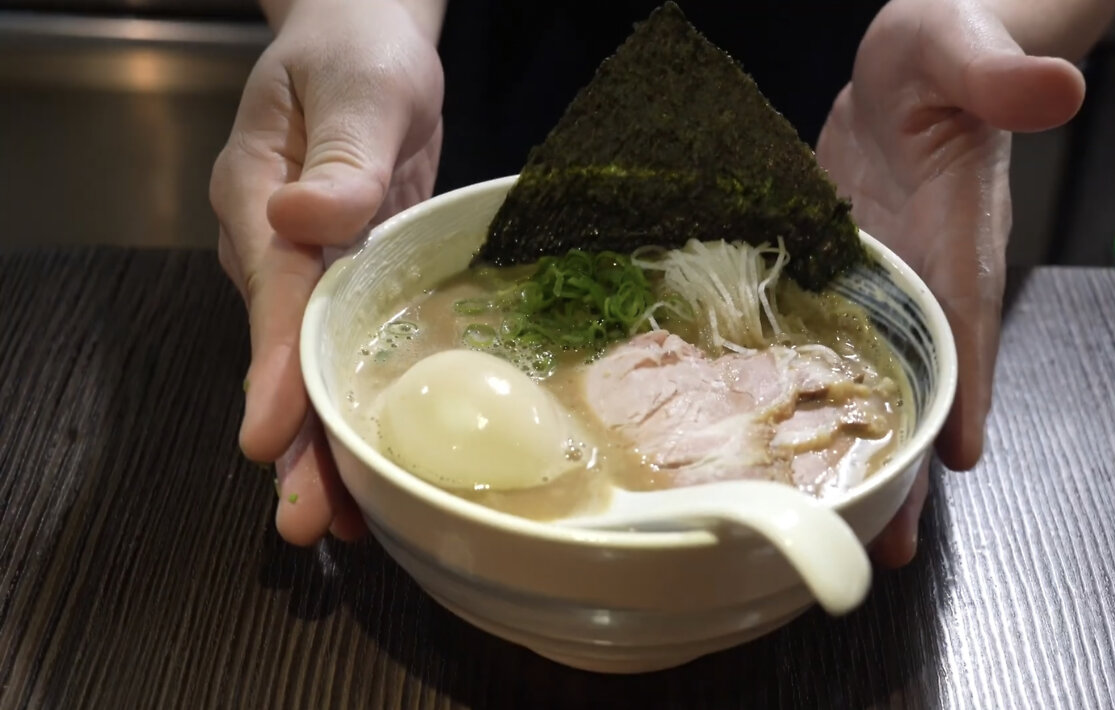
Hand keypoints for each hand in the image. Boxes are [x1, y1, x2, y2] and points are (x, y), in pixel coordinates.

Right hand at [210, 0, 443, 545]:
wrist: (365, 48)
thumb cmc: (358, 57)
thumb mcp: (359, 87)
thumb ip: (342, 152)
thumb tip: (306, 215)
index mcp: (259, 201)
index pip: (270, 296)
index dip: (273, 370)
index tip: (270, 433)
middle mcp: (274, 251)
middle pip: (281, 357)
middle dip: (292, 441)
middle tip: (305, 520)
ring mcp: (309, 273)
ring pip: (310, 371)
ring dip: (322, 448)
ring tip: (337, 525)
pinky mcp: (347, 284)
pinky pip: (343, 357)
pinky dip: (352, 413)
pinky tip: (371, 469)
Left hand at [817, 0, 1085, 565]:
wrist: (906, 59)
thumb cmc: (944, 52)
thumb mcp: (961, 50)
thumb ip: (999, 74)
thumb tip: (1055, 85)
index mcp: (960, 241)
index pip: (967, 332)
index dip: (964, 400)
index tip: (953, 469)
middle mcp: (923, 279)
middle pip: (921, 386)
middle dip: (905, 465)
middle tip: (880, 547)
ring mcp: (877, 284)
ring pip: (868, 382)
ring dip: (854, 448)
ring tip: (828, 522)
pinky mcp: (835, 275)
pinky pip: (823, 345)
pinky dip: (804, 392)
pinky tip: (772, 434)